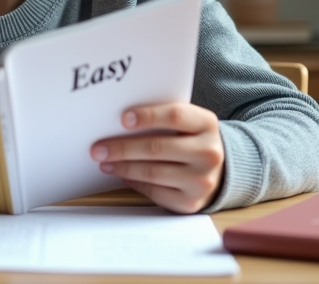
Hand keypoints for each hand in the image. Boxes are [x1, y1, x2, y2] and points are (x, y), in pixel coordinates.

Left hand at [91, 103, 224, 213]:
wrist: (220, 172)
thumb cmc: (193, 141)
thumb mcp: (189, 123)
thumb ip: (164, 119)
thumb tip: (121, 124)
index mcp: (207, 124)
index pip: (175, 115)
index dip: (148, 116)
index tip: (123, 119)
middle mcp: (209, 153)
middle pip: (157, 147)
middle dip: (123, 148)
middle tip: (99, 148)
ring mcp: (201, 180)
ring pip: (152, 172)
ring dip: (123, 167)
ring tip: (105, 163)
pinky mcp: (191, 202)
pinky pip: (155, 192)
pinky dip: (135, 183)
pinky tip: (123, 176)